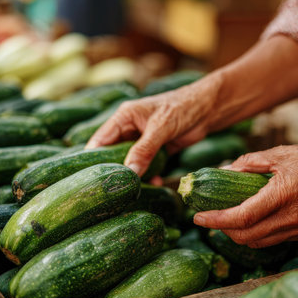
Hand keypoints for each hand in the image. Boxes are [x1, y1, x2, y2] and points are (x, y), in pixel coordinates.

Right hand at [86, 72, 222, 175]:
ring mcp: (143, 141)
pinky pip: (148, 165)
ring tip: (132, 190)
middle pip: (113, 153)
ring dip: (133, 175)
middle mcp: (130, 129)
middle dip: (114, 170)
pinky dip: (150, 175)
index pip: (101, 139)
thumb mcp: (161, 127)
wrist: (208, 109)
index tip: (89, 176)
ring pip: (131, 162)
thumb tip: (129, 172)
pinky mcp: (156, 150)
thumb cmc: (182, 107)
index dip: (93, 157)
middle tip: (111, 188)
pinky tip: (154, 183)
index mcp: (124, 117)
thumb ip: (144, 149)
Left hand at [193, 137, 297, 247]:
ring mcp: (297, 229)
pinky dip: (253, 235)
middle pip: (245, 236)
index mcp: (282, 197)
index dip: (216, 220)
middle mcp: (289, 219)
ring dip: (237, 234)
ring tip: (225, 219)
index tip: (197, 218)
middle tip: (209, 217)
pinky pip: (270, 240)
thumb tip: (226, 169)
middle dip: (222, 230)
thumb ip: (249, 162)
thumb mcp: (281, 154)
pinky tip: (248, 221)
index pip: (241, 218)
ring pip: (256, 242)